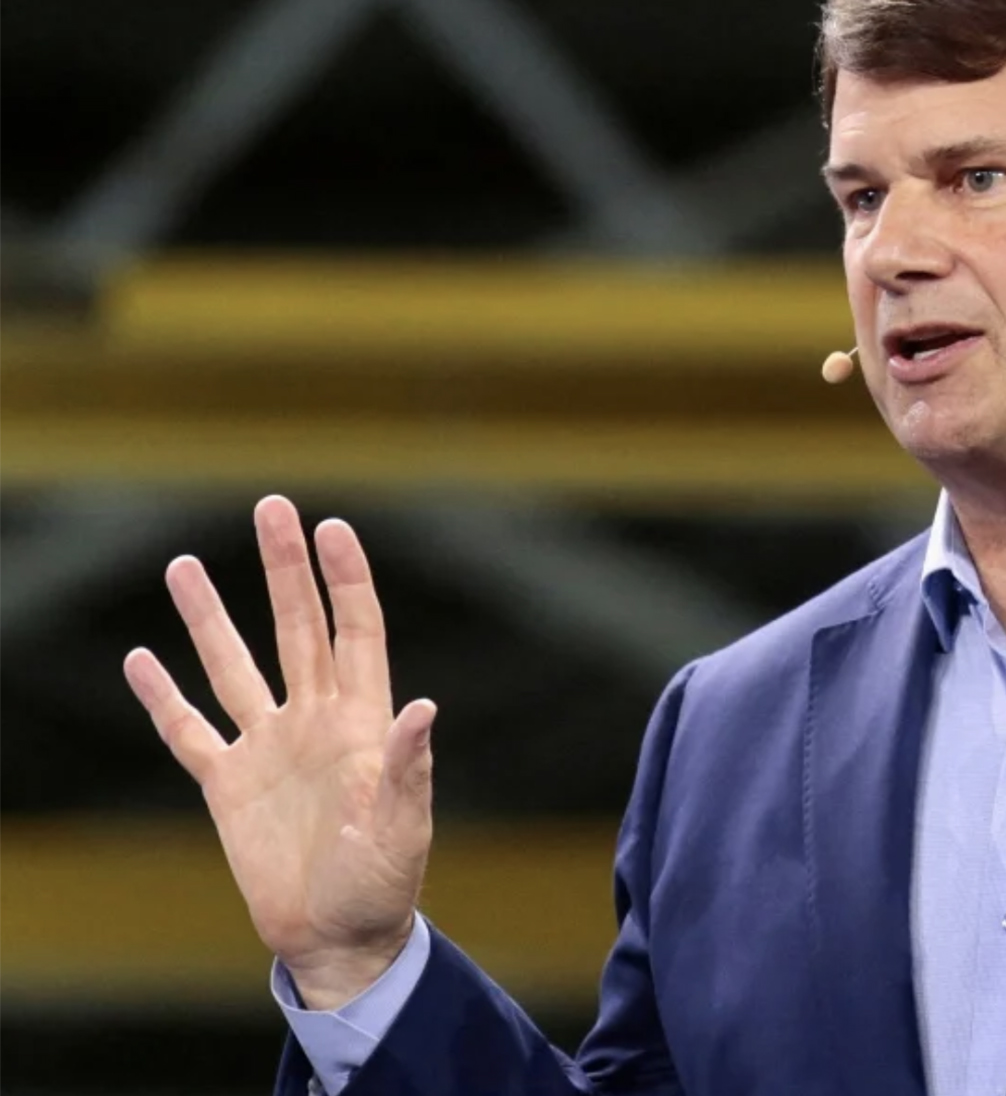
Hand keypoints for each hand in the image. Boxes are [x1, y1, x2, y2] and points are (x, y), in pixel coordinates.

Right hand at [124, 496, 435, 1007]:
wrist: (340, 937)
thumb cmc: (384, 884)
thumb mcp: (403, 829)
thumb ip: (408, 769)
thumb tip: (424, 707)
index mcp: (362, 722)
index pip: (356, 632)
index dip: (345, 580)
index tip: (332, 527)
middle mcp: (314, 721)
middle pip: (296, 627)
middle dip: (283, 569)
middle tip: (270, 507)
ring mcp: (269, 748)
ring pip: (234, 665)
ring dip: (210, 618)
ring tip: (182, 564)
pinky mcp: (228, 786)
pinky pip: (189, 731)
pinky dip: (163, 698)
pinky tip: (141, 658)